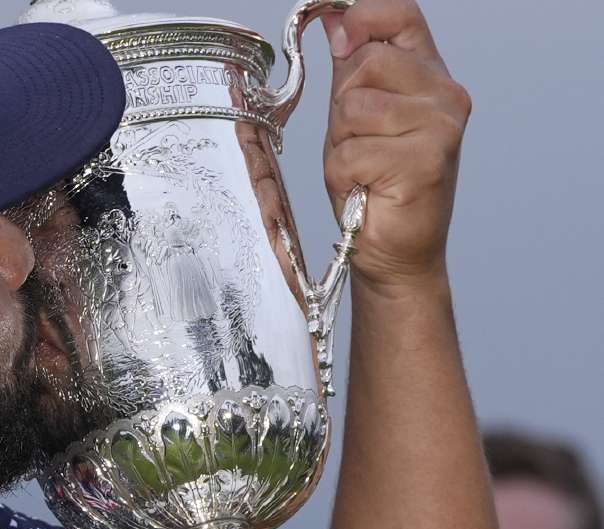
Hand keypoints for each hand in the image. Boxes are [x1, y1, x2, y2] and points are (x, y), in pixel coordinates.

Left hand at [321, 0, 470, 292]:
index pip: (401, 14)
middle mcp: (445, 95)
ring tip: (363, 168)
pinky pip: (352, 150)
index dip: (363, 18)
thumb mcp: (356, 118)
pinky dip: (345, 174)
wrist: (397, 251)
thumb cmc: (376, 186)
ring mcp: (441, 126)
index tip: (342, 41)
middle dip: (343, 106)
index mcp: (430, 76)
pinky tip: (367, 189)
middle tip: (357, 142)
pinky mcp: (427, 160)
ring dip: (342, 144)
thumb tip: (336, 21)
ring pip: (355, 107)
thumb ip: (351, 68)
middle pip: (368, 62)